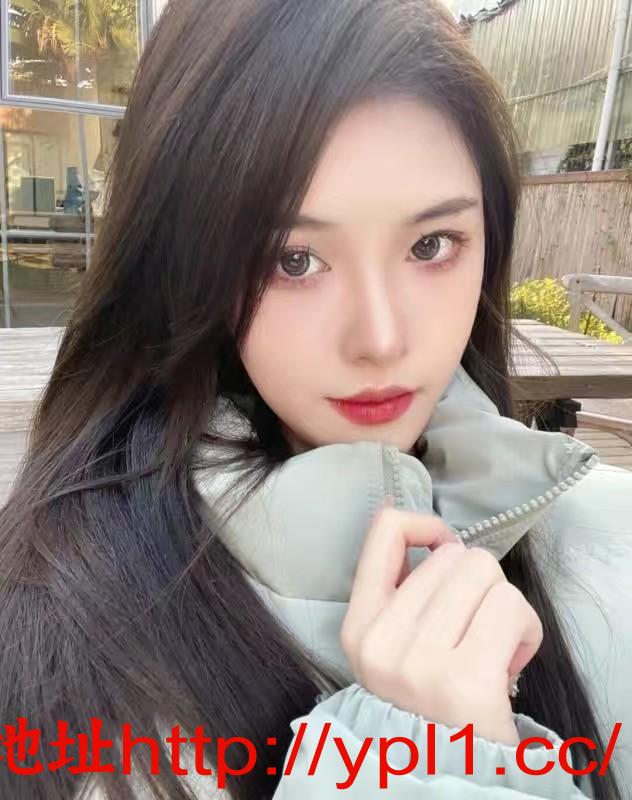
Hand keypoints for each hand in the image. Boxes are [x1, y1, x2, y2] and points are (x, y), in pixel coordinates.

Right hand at [340, 502, 542, 744]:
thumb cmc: (432, 704)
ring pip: (485, 572)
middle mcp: (381, 641)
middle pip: (455, 555)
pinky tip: (511, 663)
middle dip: (479, 585)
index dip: (425, 526)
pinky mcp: (465, 680)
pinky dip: (525, 629)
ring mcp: (419, 662)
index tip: (444, 550)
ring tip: (493, 647)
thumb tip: (436, 534)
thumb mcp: (394, 648)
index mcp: (359, 627)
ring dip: (505, 606)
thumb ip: (404, 592)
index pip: (384, 532)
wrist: (448, 774)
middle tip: (475, 631)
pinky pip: (510, 607)